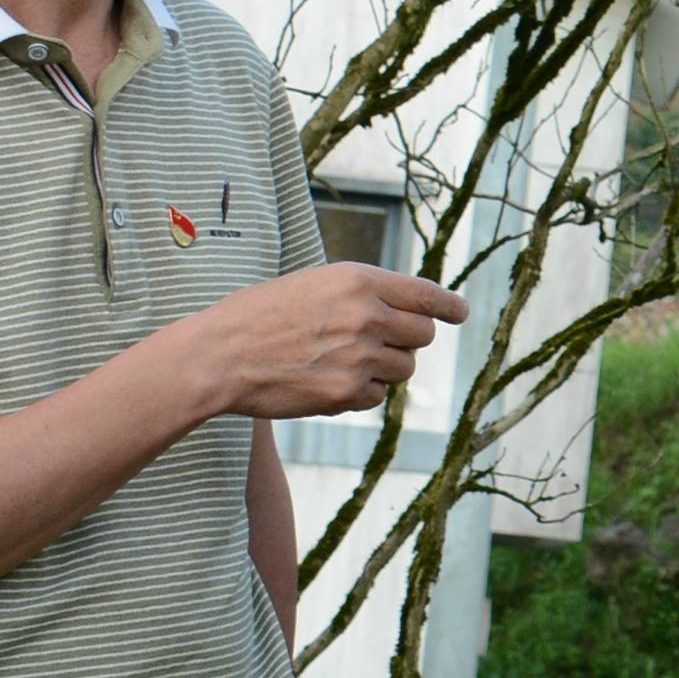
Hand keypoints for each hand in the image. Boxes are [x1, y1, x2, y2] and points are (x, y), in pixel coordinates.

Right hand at [156, 264, 466, 422]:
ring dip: (383, 368)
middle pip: (421, 335)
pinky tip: (324, 381)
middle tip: (375, 342)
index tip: (459, 313)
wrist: (219, 355)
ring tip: (340, 360)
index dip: (447, 306)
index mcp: (359, 280)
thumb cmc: (260, 316)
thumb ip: (362, 293)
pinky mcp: (346, 393)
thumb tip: (406, 311)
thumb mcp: (315, 285)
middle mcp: (367, 315)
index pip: (424, 294)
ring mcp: (359, 356)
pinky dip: (359, 393)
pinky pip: (375, 397)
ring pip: (403, 369)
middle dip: (406, 340)